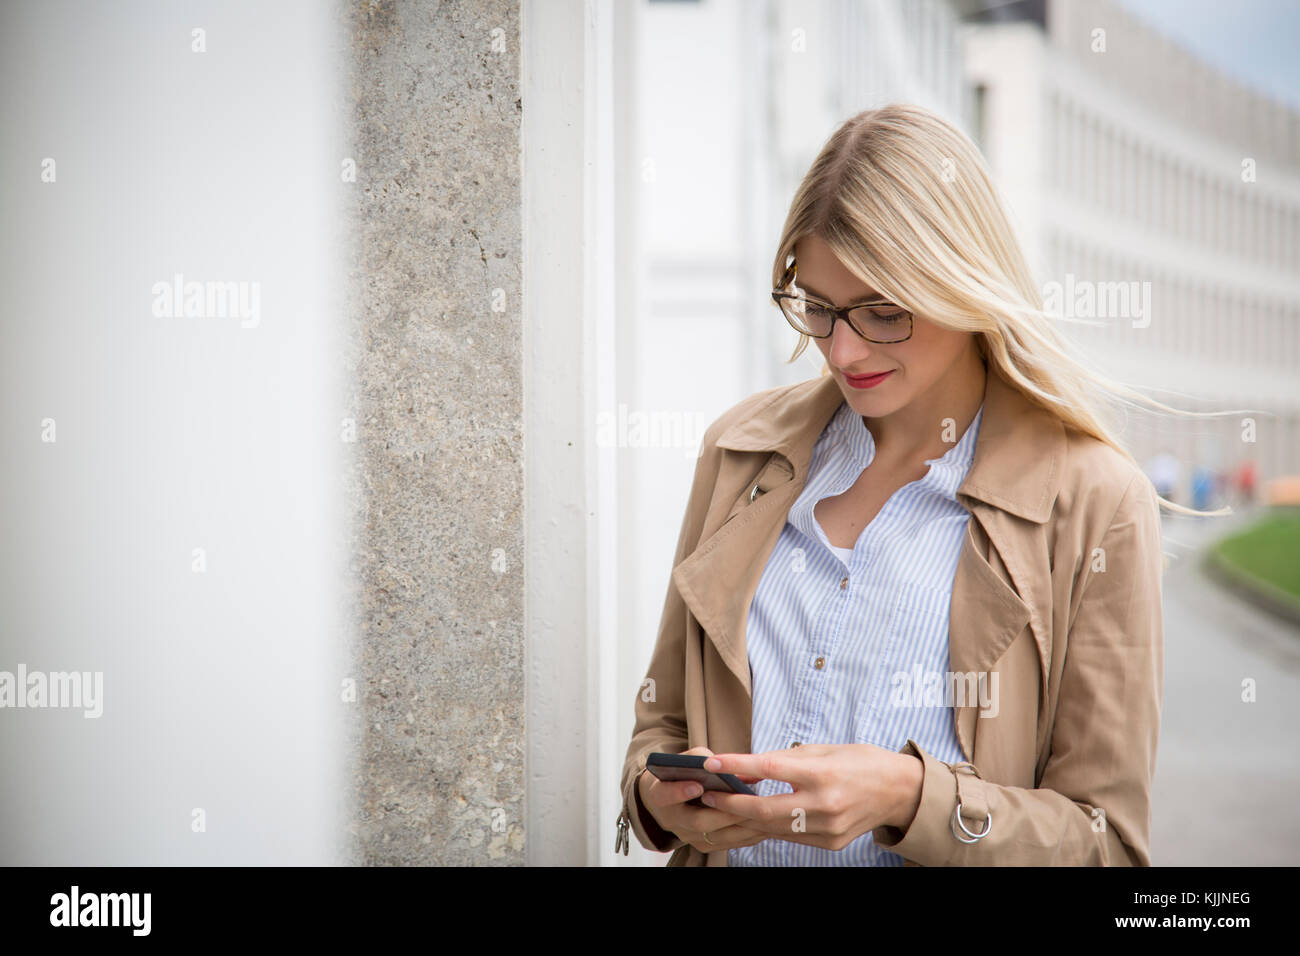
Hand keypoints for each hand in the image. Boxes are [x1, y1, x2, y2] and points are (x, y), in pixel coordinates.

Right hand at [637, 746, 769, 853]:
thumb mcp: (682, 761)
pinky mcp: (704, 844)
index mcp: (659, 795)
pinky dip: (746, 835)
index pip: (665, 795)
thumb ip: (699, 758)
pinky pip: (727, 843)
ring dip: (739, 825)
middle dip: (722, 812)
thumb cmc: (679, 774)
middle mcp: (671, 820)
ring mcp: (687, 836)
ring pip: (715, 836)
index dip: (680, 791)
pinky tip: (764, 824)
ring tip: (761, 813)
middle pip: (697, 821)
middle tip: (743, 802)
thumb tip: (724, 764)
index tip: (698, 785)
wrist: (670, 800)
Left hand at [698, 744, 923, 851]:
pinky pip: (791, 836)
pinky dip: (770, 826)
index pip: (769, 769)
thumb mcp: (823, 750)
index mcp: (822, 774)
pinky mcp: (830, 843)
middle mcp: (824, 804)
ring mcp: (827, 828)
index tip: (712, 763)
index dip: (736, 766)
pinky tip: (753, 817)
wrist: (898, 791)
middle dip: (731, 803)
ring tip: (723, 806)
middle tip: (708, 794)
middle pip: (764, 808)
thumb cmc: (860, 761)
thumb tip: (749, 767)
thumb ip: (785, 759)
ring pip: (773, 827)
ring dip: (745, 818)